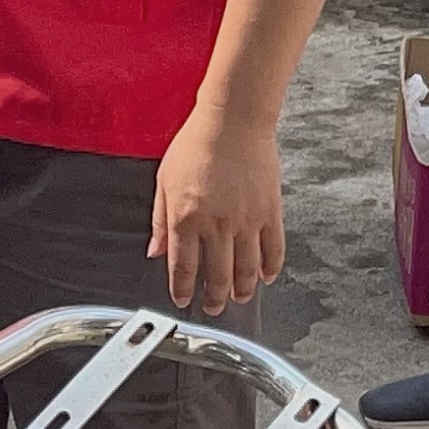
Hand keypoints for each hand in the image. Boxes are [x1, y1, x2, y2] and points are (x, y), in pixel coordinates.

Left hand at [149, 103, 284, 314]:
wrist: (233, 120)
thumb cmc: (196, 144)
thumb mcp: (164, 180)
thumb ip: (159, 220)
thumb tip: (154, 251)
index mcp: (185, 217)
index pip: (183, 267)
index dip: (182, 289)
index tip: (183, 300)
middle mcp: (216, 223)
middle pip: (217, 276)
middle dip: (214, 299)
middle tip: (213, 308)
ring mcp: (246, 220)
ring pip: (246, 270)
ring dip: (242, 290)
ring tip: (238, 298)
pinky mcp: (270, 211)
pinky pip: (273, 249)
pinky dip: (270, 268)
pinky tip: (265, 277)